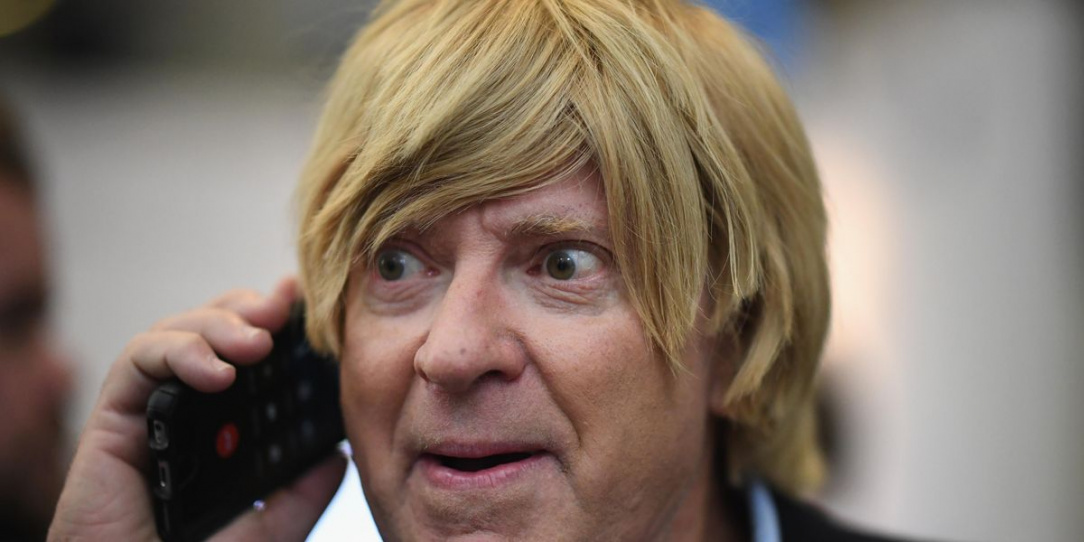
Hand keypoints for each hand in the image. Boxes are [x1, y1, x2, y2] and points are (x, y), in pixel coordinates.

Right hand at [48, 278, 346, 541]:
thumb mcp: (267, 528)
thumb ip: (301, 493)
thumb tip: (338, 455)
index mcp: (220, 430)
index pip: (244, 356)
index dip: (270, 321)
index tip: (302, 300)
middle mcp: (184, 414)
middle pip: (210, 331)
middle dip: (246, 311)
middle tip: (281, 312)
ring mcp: (148, 413)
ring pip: (175, 334)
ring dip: (218, 324)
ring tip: (257, 342)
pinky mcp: (110, 421)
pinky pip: (138, 362)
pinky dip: (178, 353)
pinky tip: (216, 374)